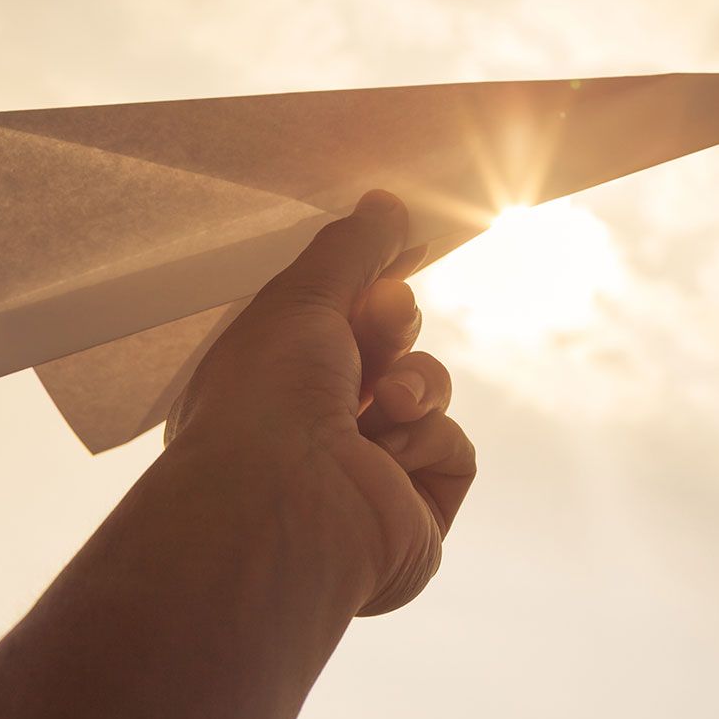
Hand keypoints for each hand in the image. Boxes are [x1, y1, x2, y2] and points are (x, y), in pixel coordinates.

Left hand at [165, 189, 476, 615]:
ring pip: (427, 395)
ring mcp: (366, 478)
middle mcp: (312, 434)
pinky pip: (453, 450)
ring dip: (415, 384)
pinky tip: (390, 457)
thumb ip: (353, 247)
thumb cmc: (264, 399)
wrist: (282, 504)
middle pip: (389, 351)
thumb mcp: (301, 296)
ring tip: (382, 404)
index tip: (401, 249)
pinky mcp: (415, 515)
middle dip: (392, 328)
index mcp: (269, 386)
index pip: (336, 323)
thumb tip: (387, 203)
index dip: (371, 286)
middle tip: (380, 323)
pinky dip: (429, 441)